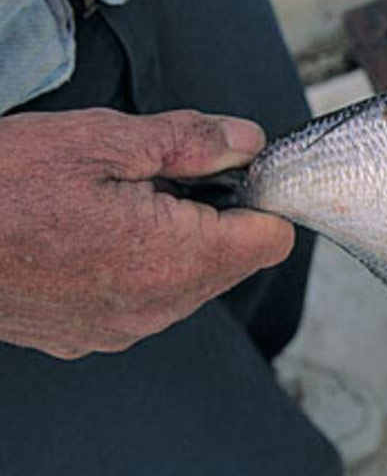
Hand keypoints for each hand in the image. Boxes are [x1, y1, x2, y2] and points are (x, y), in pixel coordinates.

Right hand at [0, 108, 292, 358]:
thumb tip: (248, 140)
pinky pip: (143, 299)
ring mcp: (118, 328)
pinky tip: (90, 234)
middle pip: (233, 262)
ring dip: (175, 241)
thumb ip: (191, 140)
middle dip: (214, 217)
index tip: (229, 171)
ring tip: (115, 203)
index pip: (270, 241)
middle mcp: (155, 308)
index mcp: (173, 259)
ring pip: (189, 282)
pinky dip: (137, 265)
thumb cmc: (1, 184)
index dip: (260, 198)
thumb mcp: (103, 140)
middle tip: (158, 178)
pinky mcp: (85, 335)